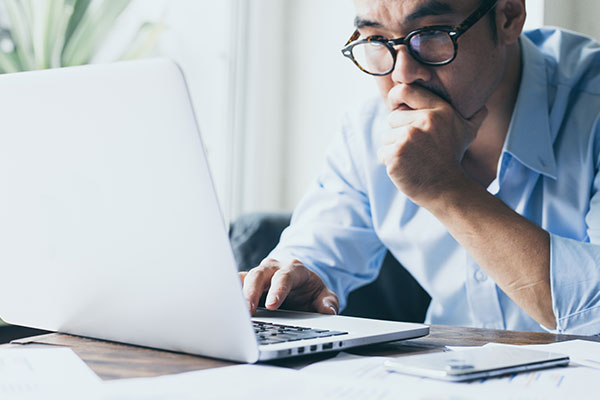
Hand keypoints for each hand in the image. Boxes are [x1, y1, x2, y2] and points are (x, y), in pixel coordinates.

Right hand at [239, 258, 338, 315]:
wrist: (301, 286)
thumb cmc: (310, 292)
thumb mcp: (324, 297)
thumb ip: (328, 303)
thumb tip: (328, 312)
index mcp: (294, 269)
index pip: (284, 277)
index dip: (278, 290)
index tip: (272, 305)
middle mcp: (274, 267)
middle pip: (259, 273)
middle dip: (252, 291)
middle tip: (247, 311)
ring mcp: (259, 274)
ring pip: (244, 277)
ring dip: (237, 293)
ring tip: (232, 311)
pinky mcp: (248, 283)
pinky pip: (236, 284)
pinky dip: (230, 293)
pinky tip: (226, 307)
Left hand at [376, 84, 486, 206]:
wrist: (446, 189)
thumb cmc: (452, 159)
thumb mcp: (468, 134)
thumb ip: (474, 116)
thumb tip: (483, 106)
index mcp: (439, 110)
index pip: (404, 91)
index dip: (396, 98)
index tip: (399, 109)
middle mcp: (424, 121)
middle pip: (392, 118)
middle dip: (399, 132)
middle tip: (417, 148)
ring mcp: (409, 138)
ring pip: (386, 137)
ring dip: (394, 149)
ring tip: (413, 159)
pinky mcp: (396, 154)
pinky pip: (382, 152)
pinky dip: (390, 162)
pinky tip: (407, 168)